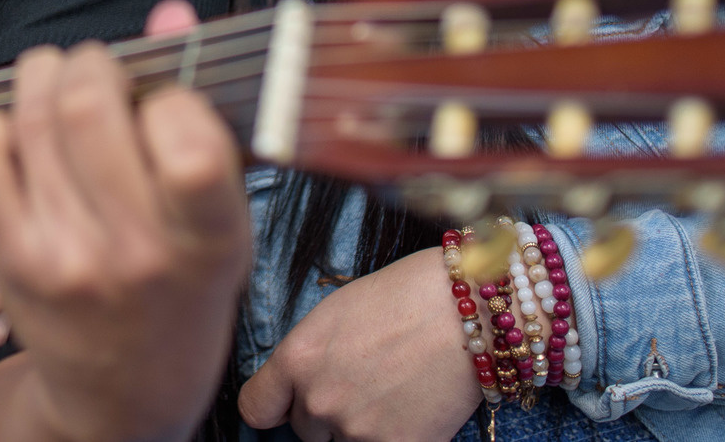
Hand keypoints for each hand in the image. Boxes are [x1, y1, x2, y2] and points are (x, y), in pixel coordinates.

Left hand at [0, 41, 251, 441]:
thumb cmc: (180, 289)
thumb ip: (198, 111)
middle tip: (95, 70)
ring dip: (41, 76)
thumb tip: (170, 12)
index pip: (185, 131)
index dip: (168, 91)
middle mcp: (136, 252)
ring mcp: (66, 256)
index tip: (163, 100)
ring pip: (32, 115)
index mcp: (208, 238)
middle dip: (89, 62)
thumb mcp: (217, 215)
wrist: (123, 394)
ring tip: (56, 84)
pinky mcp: (11, 261)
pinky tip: (16, 134)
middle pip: (88, 103)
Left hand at [235, 247, 483, 441]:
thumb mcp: (335, 314)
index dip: (273, 406)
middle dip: (328, 411)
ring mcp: (357, 430)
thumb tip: (298, 386)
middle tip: (365, 380)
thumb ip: (309, 357)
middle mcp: (319, 400)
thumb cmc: (405, 297)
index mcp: (297, 360)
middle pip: (305, 429)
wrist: (469, 311)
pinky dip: (393, 436)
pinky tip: (413, 407)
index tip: (284, 405)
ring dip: (360, 426)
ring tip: (393, 389)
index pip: (255, 409)